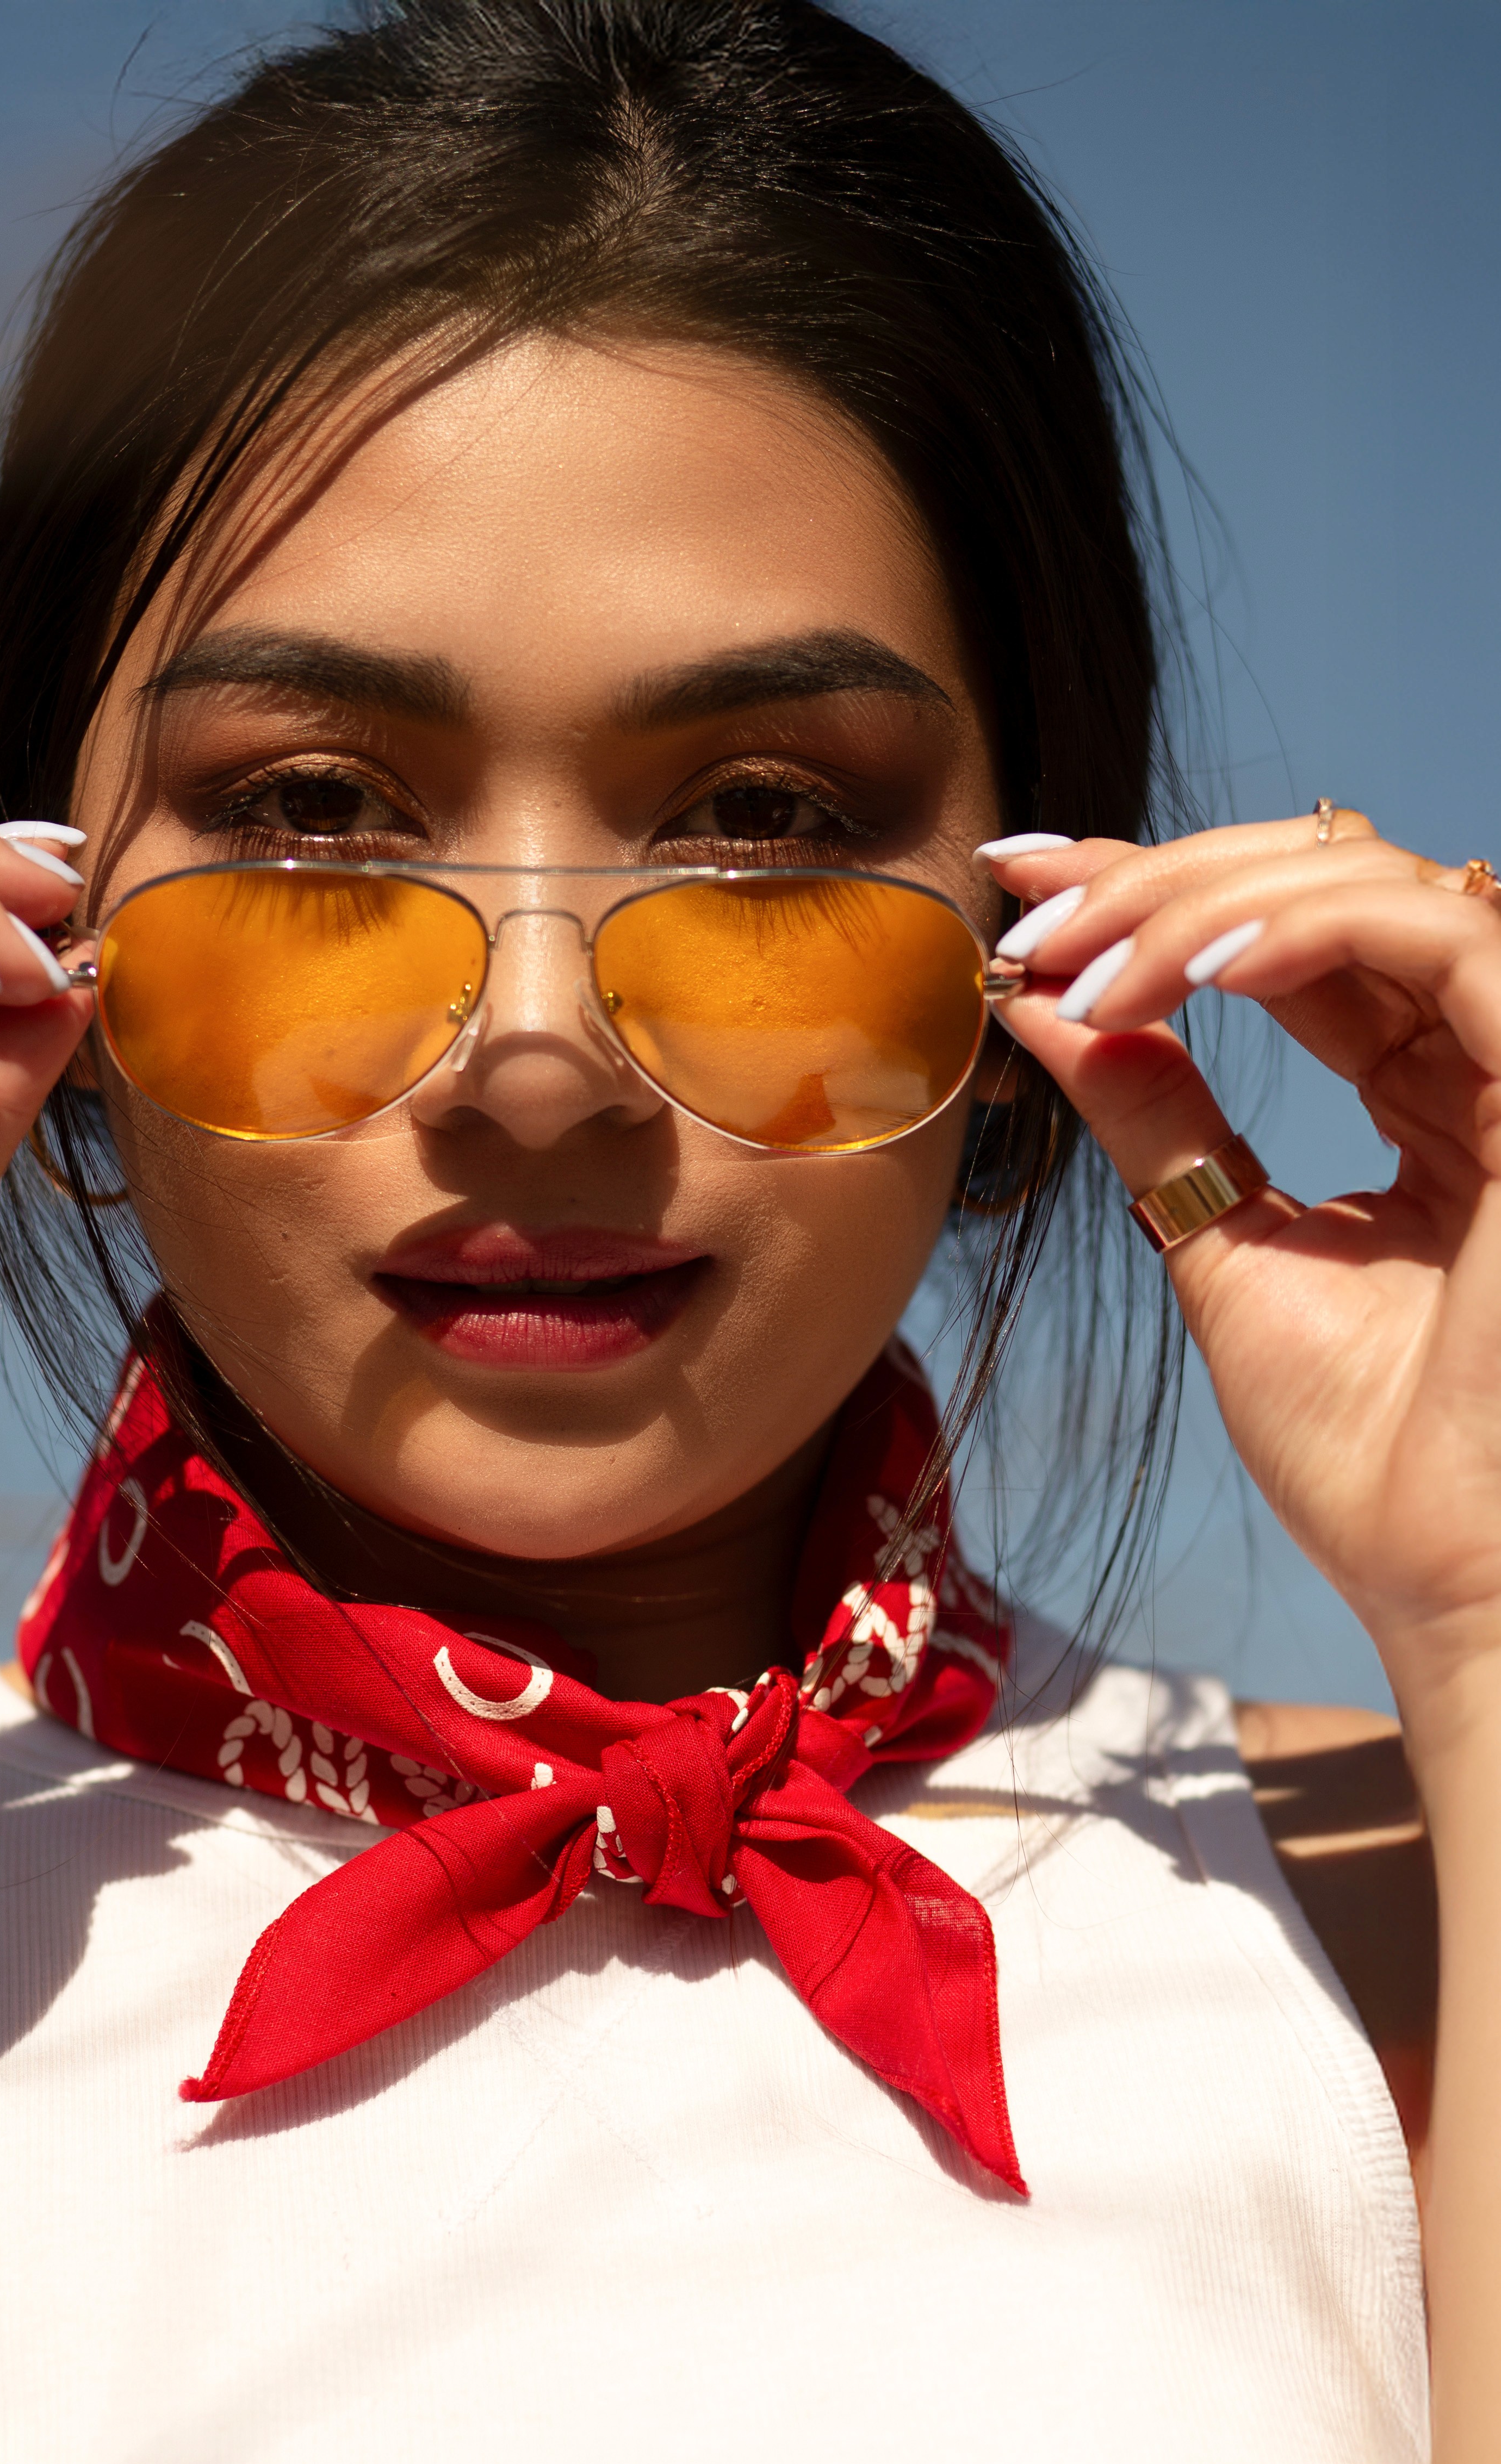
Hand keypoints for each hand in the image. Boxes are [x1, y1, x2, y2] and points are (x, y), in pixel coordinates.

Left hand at [984, 814, 1500, 1728]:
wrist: (1452, 1574)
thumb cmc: (1366, 1455)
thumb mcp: (1222, 1250)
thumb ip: (1157, 1117)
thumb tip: (1042, 1008)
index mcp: (1424, 1096)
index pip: (1289, 940)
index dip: (1153, 889)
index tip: (1020, 885)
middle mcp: (1482, 1058)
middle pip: (1326, 878)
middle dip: (1158, 878)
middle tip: (1032, 919)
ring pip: (1374, 879)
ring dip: (1204, 902)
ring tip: (1088, 970)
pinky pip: (1440, 934)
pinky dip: (1305, 928)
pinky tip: (1197, 968)